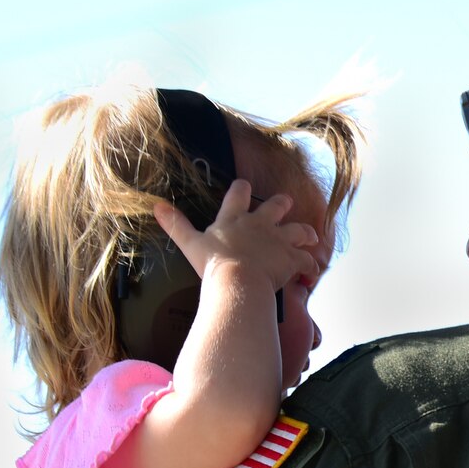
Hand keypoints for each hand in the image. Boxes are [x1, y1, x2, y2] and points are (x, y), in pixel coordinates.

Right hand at [154, 180, 318, 294]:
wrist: (238, 281)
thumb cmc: (214, 264)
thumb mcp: (190, 243)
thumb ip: (176, 224)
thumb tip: (156, 206)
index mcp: (235, 218)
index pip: (239, 193)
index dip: (242, 188)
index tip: (245, 186)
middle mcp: (260, 224)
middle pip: (277, 205)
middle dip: (282, 204)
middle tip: (285, 204)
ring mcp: (279, 240)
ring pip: (299, 230)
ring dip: (306, 233)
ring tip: (310, 237)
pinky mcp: (292, 258)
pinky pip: (307, 260)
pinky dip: (311, 266)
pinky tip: (312, 272)